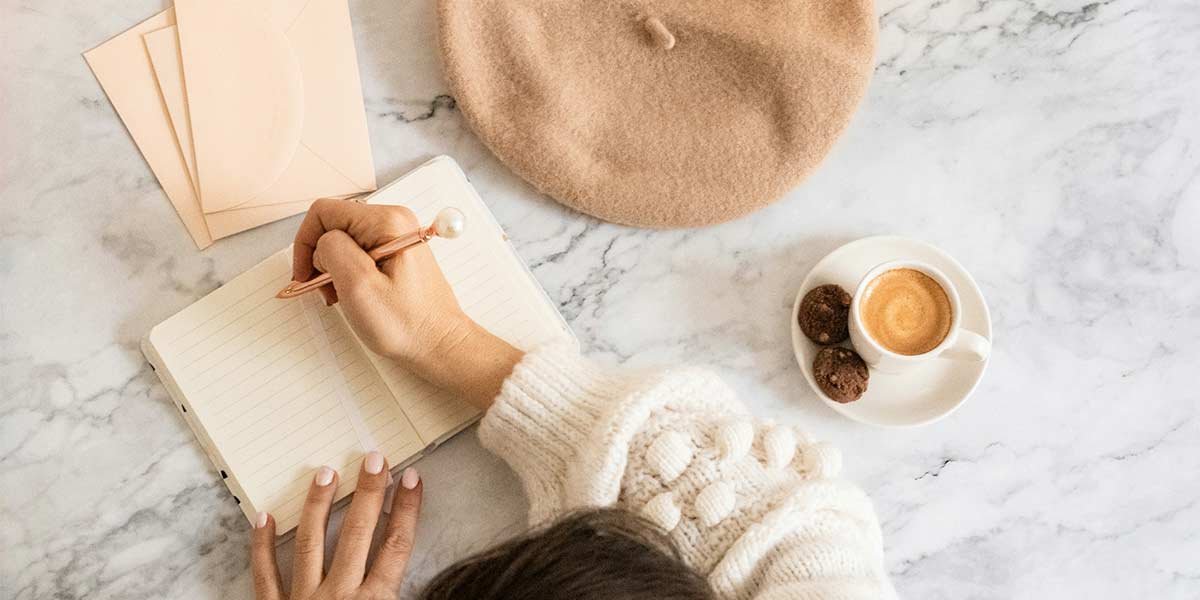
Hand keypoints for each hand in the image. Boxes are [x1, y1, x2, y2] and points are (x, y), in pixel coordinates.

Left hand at [251, 453, 421, 599]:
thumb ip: (395, 594)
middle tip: (374, 460)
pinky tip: (265, 517)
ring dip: (319, 505)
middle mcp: (340, 596)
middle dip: (368, 494)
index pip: (396, 545)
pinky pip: (265, 575)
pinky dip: (263, 546)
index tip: (411, 479)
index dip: (406, 509)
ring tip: (326, 473)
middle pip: (357, 534)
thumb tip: (405, 558)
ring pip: (310, 543)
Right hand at [292, 199, 522, 408]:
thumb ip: (332, 251)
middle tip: (327, 291)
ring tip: (341, 297)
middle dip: (320, 258)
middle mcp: (394, 221)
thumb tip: (322, 243)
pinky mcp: (396, 252)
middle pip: (334, 225)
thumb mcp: (359, 287)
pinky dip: (348, 273)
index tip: (305, 276)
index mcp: (387, 221)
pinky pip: (359, 253)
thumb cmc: (406, 324)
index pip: (324, 212)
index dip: (305, 243)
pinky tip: (353, 295)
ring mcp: (396, 236)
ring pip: (344, 241)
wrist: (440, 344)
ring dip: (333, 268)